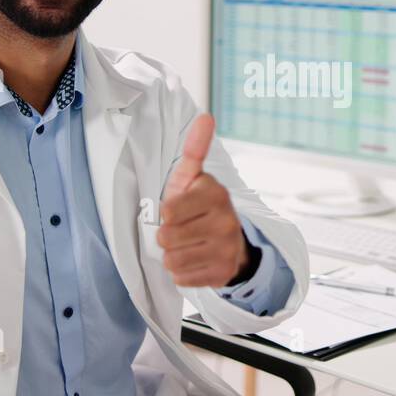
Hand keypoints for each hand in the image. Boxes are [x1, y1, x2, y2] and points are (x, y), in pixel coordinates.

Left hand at [156, 114, 249, 286]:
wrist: (230, 241)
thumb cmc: (199, 206)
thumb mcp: (193, 178)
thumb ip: (194, 150)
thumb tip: (205, 116)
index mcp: (216, 194)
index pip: (169, 211)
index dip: (166, 213)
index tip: (176, 210)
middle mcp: (226, 221)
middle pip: (167, 238)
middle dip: (166, 236)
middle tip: (180, 229)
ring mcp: (226, 249)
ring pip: (173, 260)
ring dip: (172, 255)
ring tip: (185, 245)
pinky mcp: (223, 273)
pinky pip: (182, 278)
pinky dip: (182, 272)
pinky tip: (194, 259)